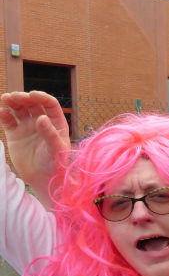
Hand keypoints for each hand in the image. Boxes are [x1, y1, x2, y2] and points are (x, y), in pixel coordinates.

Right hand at [0, 91, 69, 207]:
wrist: (42, 179)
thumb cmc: (55, 165)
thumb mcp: (55, 149)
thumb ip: (49, 134)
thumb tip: (41, 118)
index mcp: (56, 123)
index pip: (49, 104)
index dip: (41, 97)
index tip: (32, 95)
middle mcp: (42, 122)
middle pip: (32, 104)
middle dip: (24, 98)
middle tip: (14, 96)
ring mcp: (27, 127)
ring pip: (19, 109)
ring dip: (12, 102)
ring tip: (5, 99)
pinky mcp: (14, 134)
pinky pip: (8, 121)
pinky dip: (3, 115)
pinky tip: (1, 112)